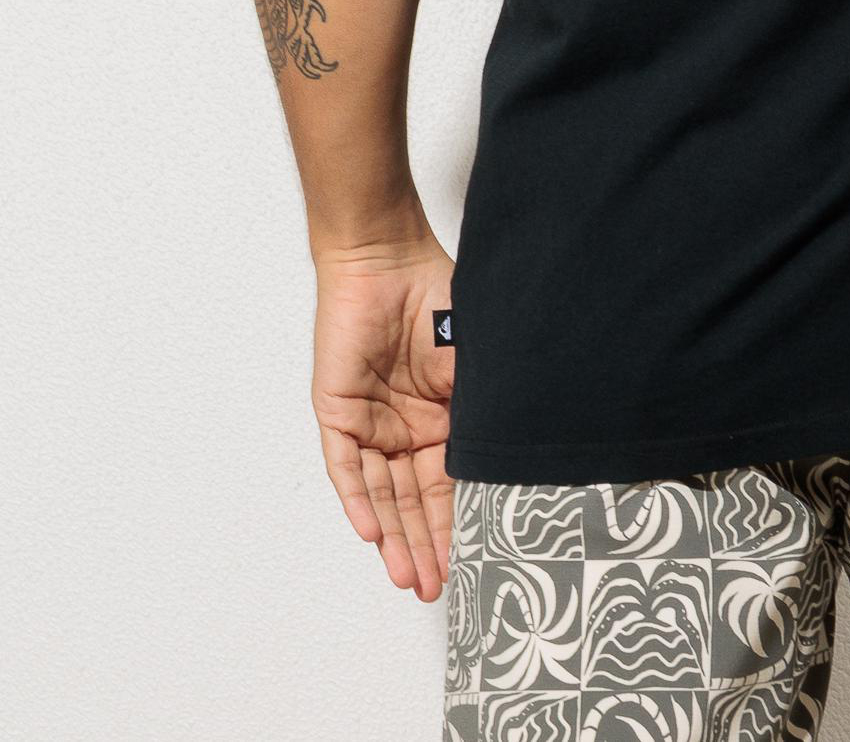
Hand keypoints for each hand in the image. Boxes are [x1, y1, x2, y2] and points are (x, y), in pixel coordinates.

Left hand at [312, 238, 456, 600]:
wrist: (387, 259)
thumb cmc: (437, 297)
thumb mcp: (474, 361)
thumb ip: (481, 409)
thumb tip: (512, 456)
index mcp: (442, 418)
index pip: (450, 484)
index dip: (459, 523)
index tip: (474, 562)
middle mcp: (405, 429)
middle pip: (414, 500)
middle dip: (426, 546)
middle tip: (437, 590)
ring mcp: (370, 424)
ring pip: (381, 494)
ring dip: (394, 537)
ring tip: (409, 577)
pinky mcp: (337, 414)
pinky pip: (347, 467)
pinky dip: (359, 500)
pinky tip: (374, 533)